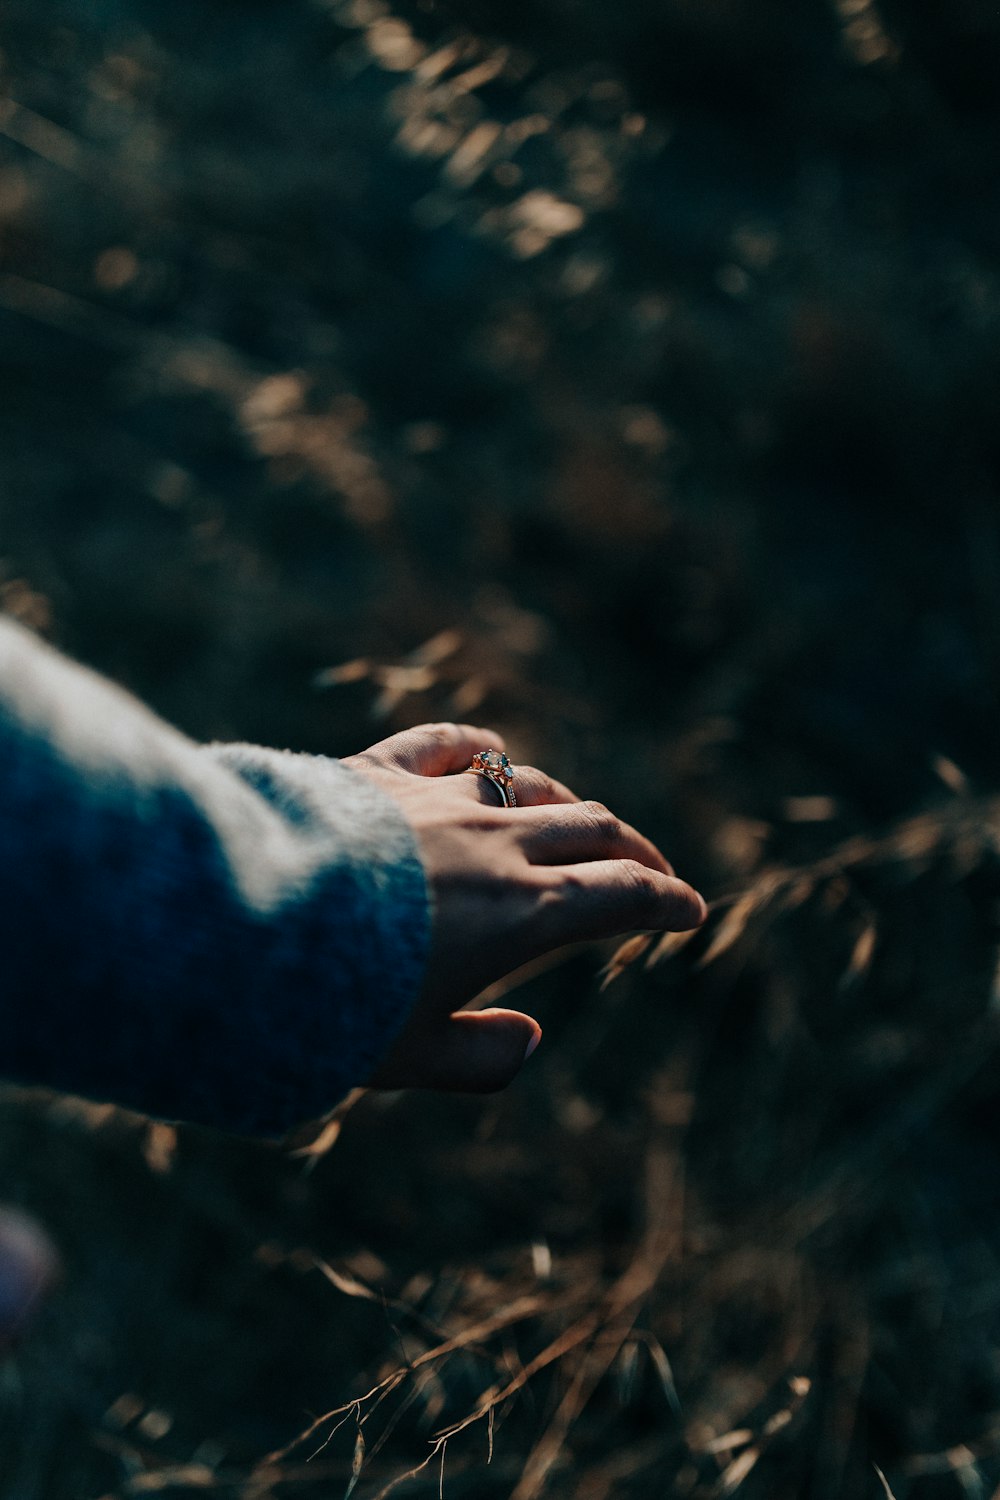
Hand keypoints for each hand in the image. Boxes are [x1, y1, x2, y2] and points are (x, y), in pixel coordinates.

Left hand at [343, 723, 706, 1093]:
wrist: (242, 924)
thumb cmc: (328, 1004)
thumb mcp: (412, 1059)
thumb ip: (482, 1057)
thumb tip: (530, 1037)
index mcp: (521, 913)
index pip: (621, 893)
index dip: (666, 901)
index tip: (690, 911)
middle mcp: (493, 845)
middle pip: (593, 828)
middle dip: (634, 850)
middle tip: (650, 870)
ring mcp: (437, 799)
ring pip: (528, 783)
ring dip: (566, 803)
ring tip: (575, 822)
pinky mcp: (377, 772)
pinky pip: (446, 742)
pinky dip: (480, 749)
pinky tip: (488, 755)